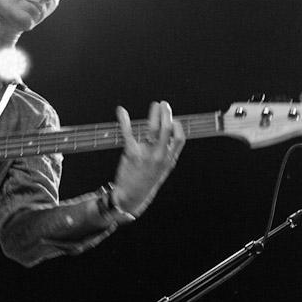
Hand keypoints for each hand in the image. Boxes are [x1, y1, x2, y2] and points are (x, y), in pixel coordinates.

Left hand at [111, 101, 185, 216]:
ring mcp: (147, 155)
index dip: (177, 126)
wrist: (132, 197)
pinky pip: (129, 133)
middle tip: (164, 104)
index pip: (180, 139)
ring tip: (155, 105)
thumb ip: (166, 153)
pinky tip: (121, 111)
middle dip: (167, 114)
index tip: (172, 118)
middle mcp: (160, 156)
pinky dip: (124, 120)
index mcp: (169, 160)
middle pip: (168, 130)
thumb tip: (169, 136)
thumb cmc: (147, 181)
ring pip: (153, 129)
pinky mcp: (131, 154)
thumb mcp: (162, 169)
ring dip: (154, 115)